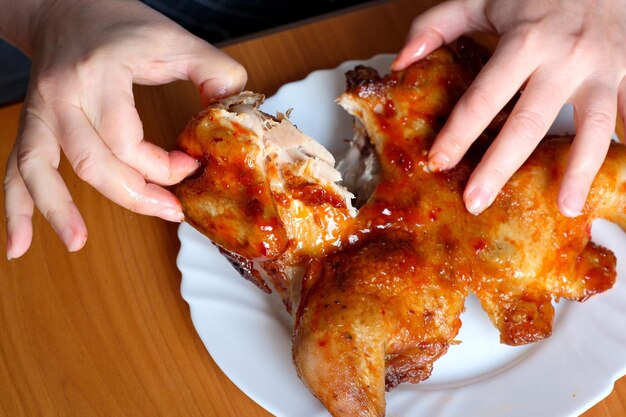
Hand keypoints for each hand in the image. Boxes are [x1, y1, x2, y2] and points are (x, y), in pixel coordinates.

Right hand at [3, 0, 246, 258]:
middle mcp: (63, 94)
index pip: (127, 140)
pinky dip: (17, 208)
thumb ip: (213, 69)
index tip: (191, 166)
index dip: (163, 165)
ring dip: (60, 210)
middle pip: (92, 162)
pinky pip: (15, 169)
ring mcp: (40, 111)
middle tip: (171, 211)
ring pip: (42, 169)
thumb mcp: (174, 38)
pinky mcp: (31, 123)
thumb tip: (231, 112)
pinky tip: (20, 245)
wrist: (63, 6)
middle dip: (135, 195)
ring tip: (79, 242)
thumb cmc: (121, 23)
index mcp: (101, 73)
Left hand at [393, 0, 625, 216]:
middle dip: (500, 167)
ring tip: (565, 207)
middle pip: (530, 123)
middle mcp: (566, 57)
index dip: (459, 133)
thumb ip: (437, 24)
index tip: (438, 163)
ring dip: (580, 170)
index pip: (484, 97)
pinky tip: (612, 179)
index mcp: (525, 40)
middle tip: (476, 201)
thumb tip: (401, 61)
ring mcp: (602, 68)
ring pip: (595, 127)